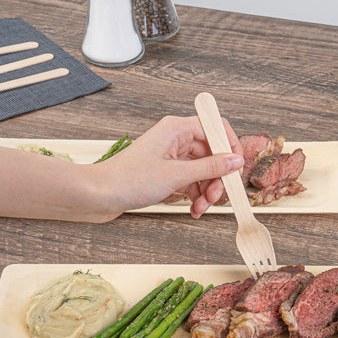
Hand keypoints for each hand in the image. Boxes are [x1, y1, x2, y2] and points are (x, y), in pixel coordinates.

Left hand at [97, 115, 243, 218]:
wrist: (99, 195)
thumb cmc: (128, 179)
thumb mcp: (176, 175)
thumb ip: (210, 167)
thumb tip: (235, 161)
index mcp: (177, 129)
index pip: (216, 128)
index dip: (231, 147)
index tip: (237, 168)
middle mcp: (176, 139)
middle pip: (212, 153)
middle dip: (217, 178)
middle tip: (215, 196)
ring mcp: (171, 156)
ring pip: (203, 170)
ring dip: (207, 191)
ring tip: (201, 207)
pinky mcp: (167, 172)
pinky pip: (191, 181)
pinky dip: (195, 195)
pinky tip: (194, 209)